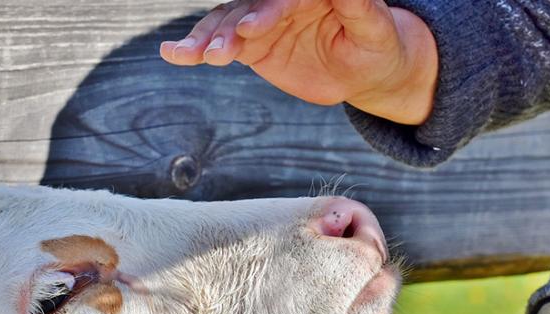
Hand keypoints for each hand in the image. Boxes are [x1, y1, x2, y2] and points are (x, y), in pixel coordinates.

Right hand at [160, 0, 437, 124]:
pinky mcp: (251, 42)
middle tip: (218, 49)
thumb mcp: (374, 27)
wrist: (363, 70)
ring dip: (207, 38)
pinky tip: (174, 55)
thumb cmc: (376, 44)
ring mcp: (262, 18)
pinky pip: (219, 42)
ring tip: (189, 55)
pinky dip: (196, 48)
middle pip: (248, 6)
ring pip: (227, 22)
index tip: (252, 28)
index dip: (268, 10)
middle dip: (230, 27)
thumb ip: (357, 4)